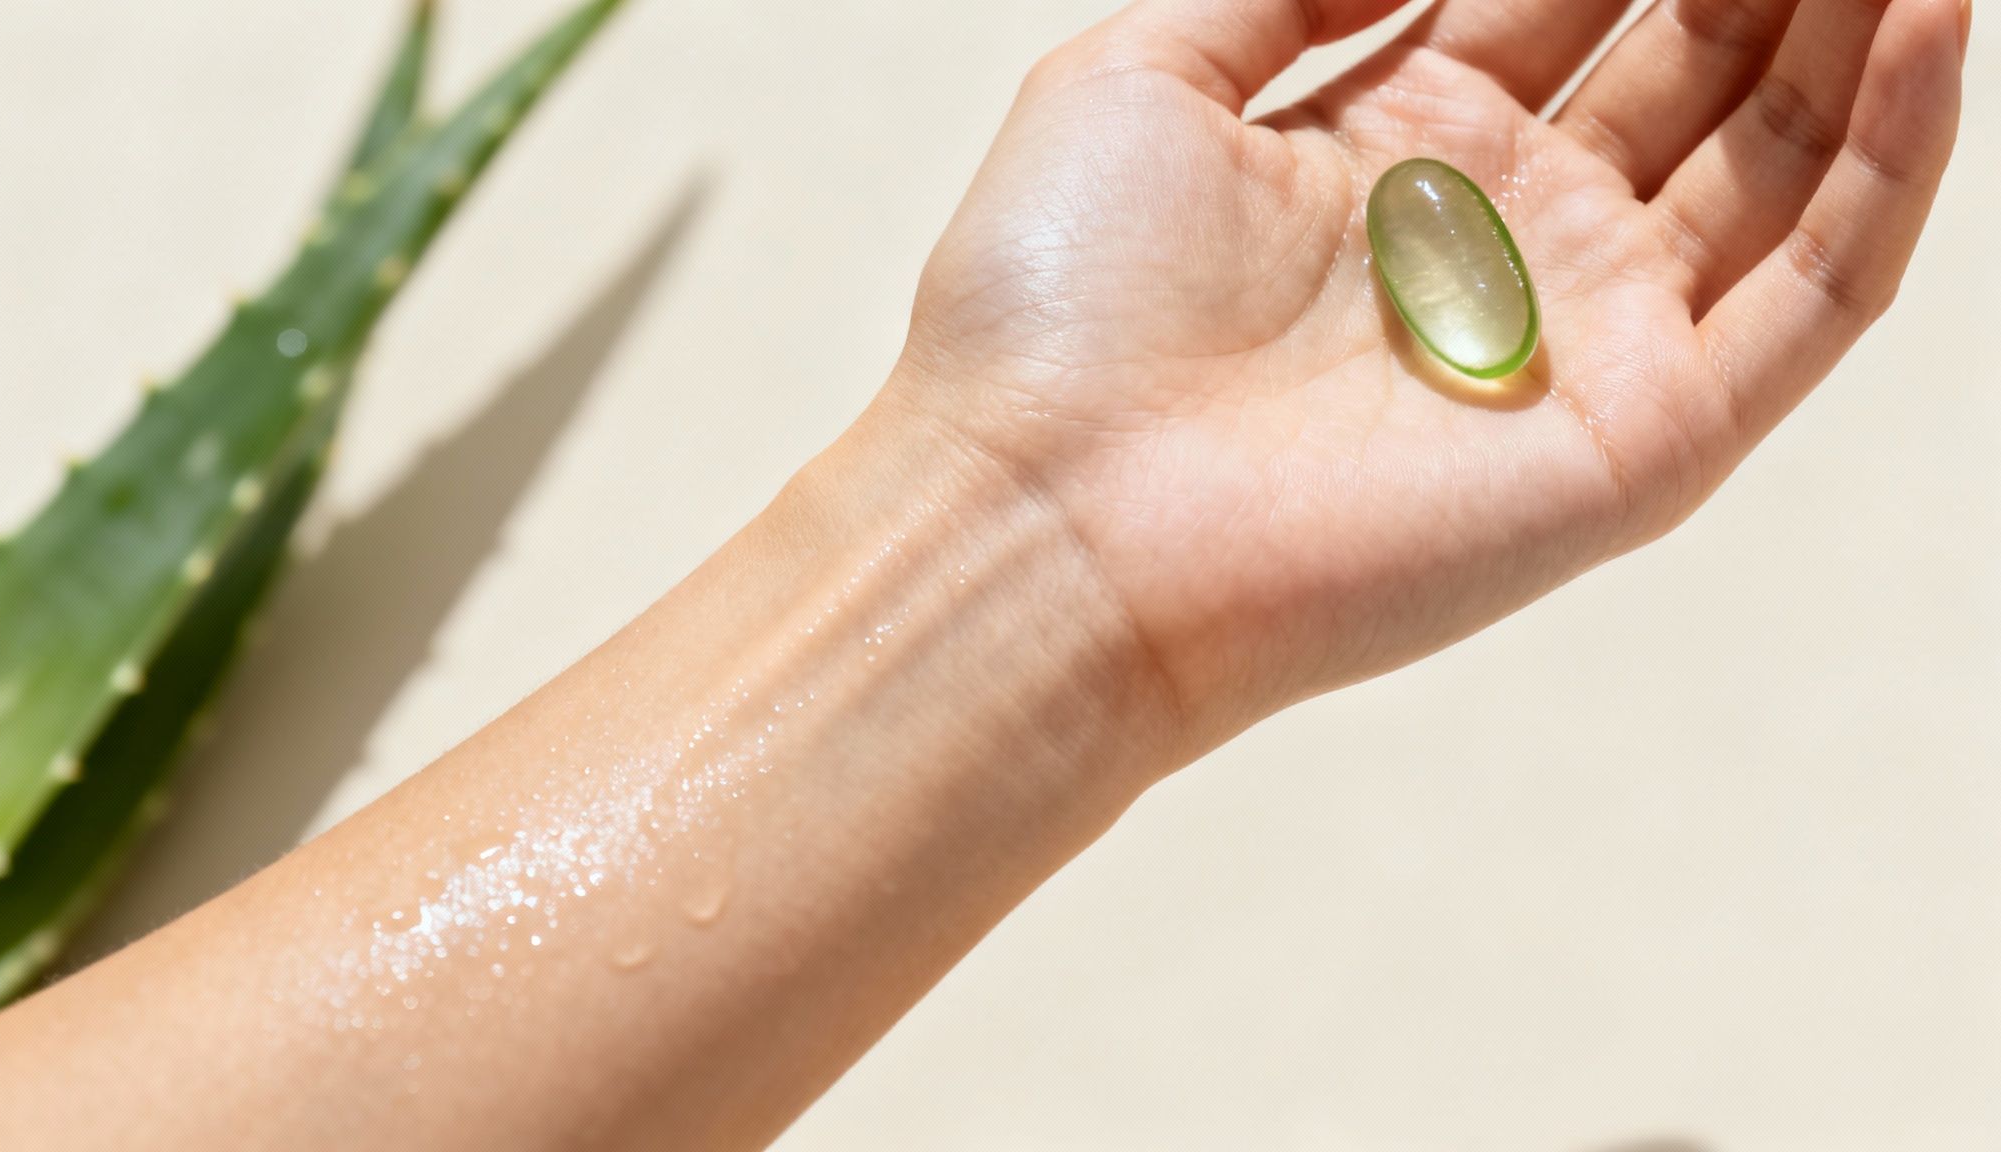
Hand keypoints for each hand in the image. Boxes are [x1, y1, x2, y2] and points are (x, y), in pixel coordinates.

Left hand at [885, 0, 1966, 736]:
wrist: (1038, 518)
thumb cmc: (1052, 305)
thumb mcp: (1150, 74)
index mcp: (1390, 147)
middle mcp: (1498, 236)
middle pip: (1690, 58)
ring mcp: (1579, 339)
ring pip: (1779, 157)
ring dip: (1860, 26)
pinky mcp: (1639, 442)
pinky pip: (1814, 294)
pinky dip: (1894, 158)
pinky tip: (1934, 20)